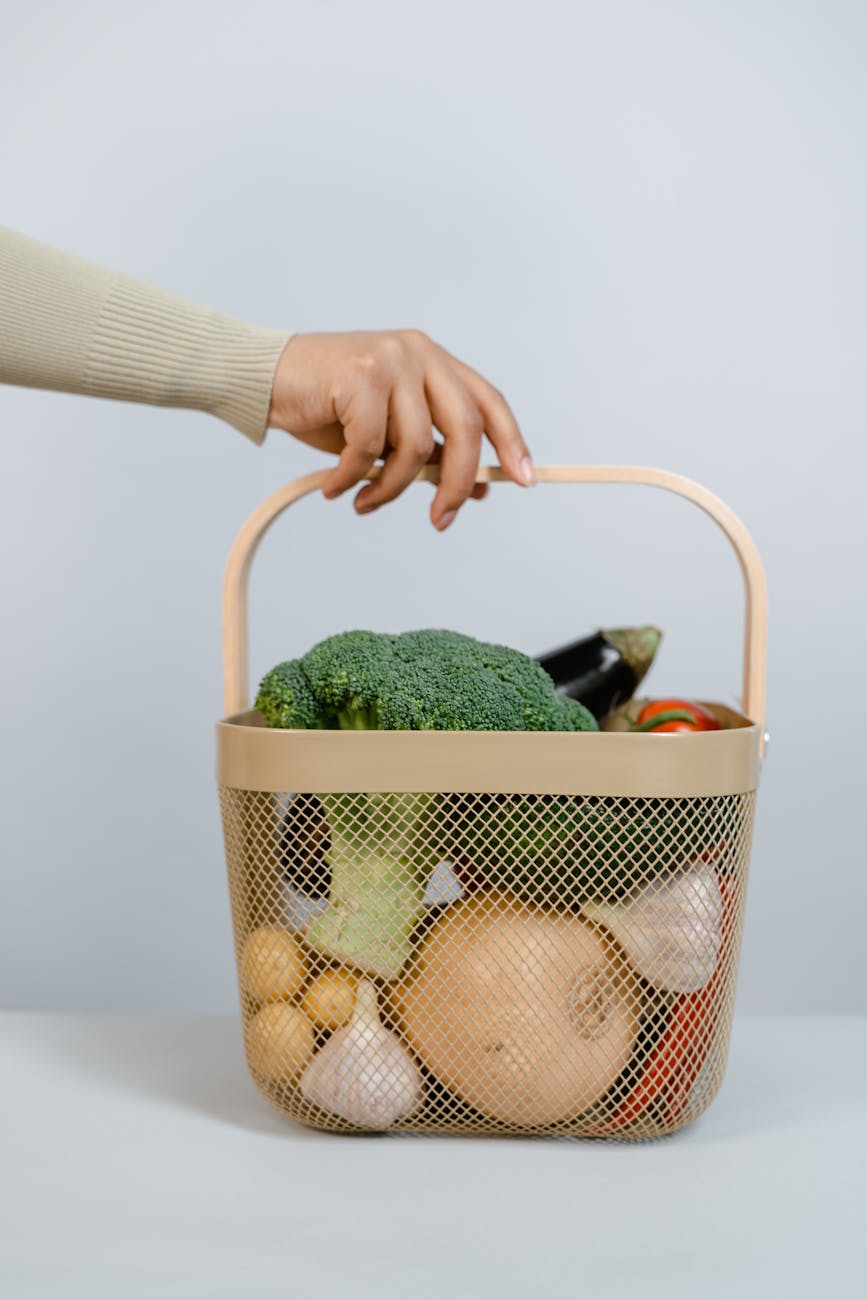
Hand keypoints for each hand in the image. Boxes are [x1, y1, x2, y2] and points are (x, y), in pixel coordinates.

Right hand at [267, 330, 534, 529]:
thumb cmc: (325, 406)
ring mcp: (390, 361)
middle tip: (442, 520)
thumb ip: (429, 451)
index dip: (511, 442)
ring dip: (389, 489)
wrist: (264, 378)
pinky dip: (352, 479)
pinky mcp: (358, 376)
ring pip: (414, 447)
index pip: (488, 401)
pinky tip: (337, 488)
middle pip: (464, 428)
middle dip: (456, 484)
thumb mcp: (387, 431)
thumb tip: (475, 488)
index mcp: (433, 360)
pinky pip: (369, 449)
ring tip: (364, 501)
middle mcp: (418, 353)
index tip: (524, 480)